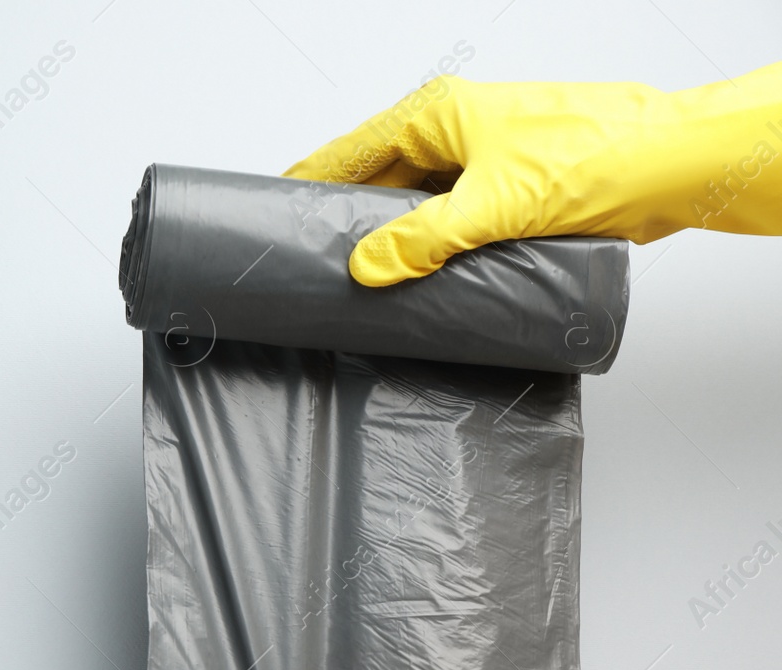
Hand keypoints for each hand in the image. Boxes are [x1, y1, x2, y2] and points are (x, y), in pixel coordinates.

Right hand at [283, 64, 781, 285]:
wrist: (668, 165)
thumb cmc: (593, 159)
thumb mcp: (492, 206)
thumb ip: (422, 240)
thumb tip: (366, 268)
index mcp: (437, 115)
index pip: (350, 151)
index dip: (310, 183)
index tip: (274, 215)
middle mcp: (453, 133)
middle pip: (376, 182)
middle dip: (347, 222)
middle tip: (312, 263)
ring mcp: (478, 162)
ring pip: (412, 206)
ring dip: (392, 241)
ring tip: (358, 281)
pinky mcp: (503, 191)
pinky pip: (445, 222)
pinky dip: (427, 249)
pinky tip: (415, 280)